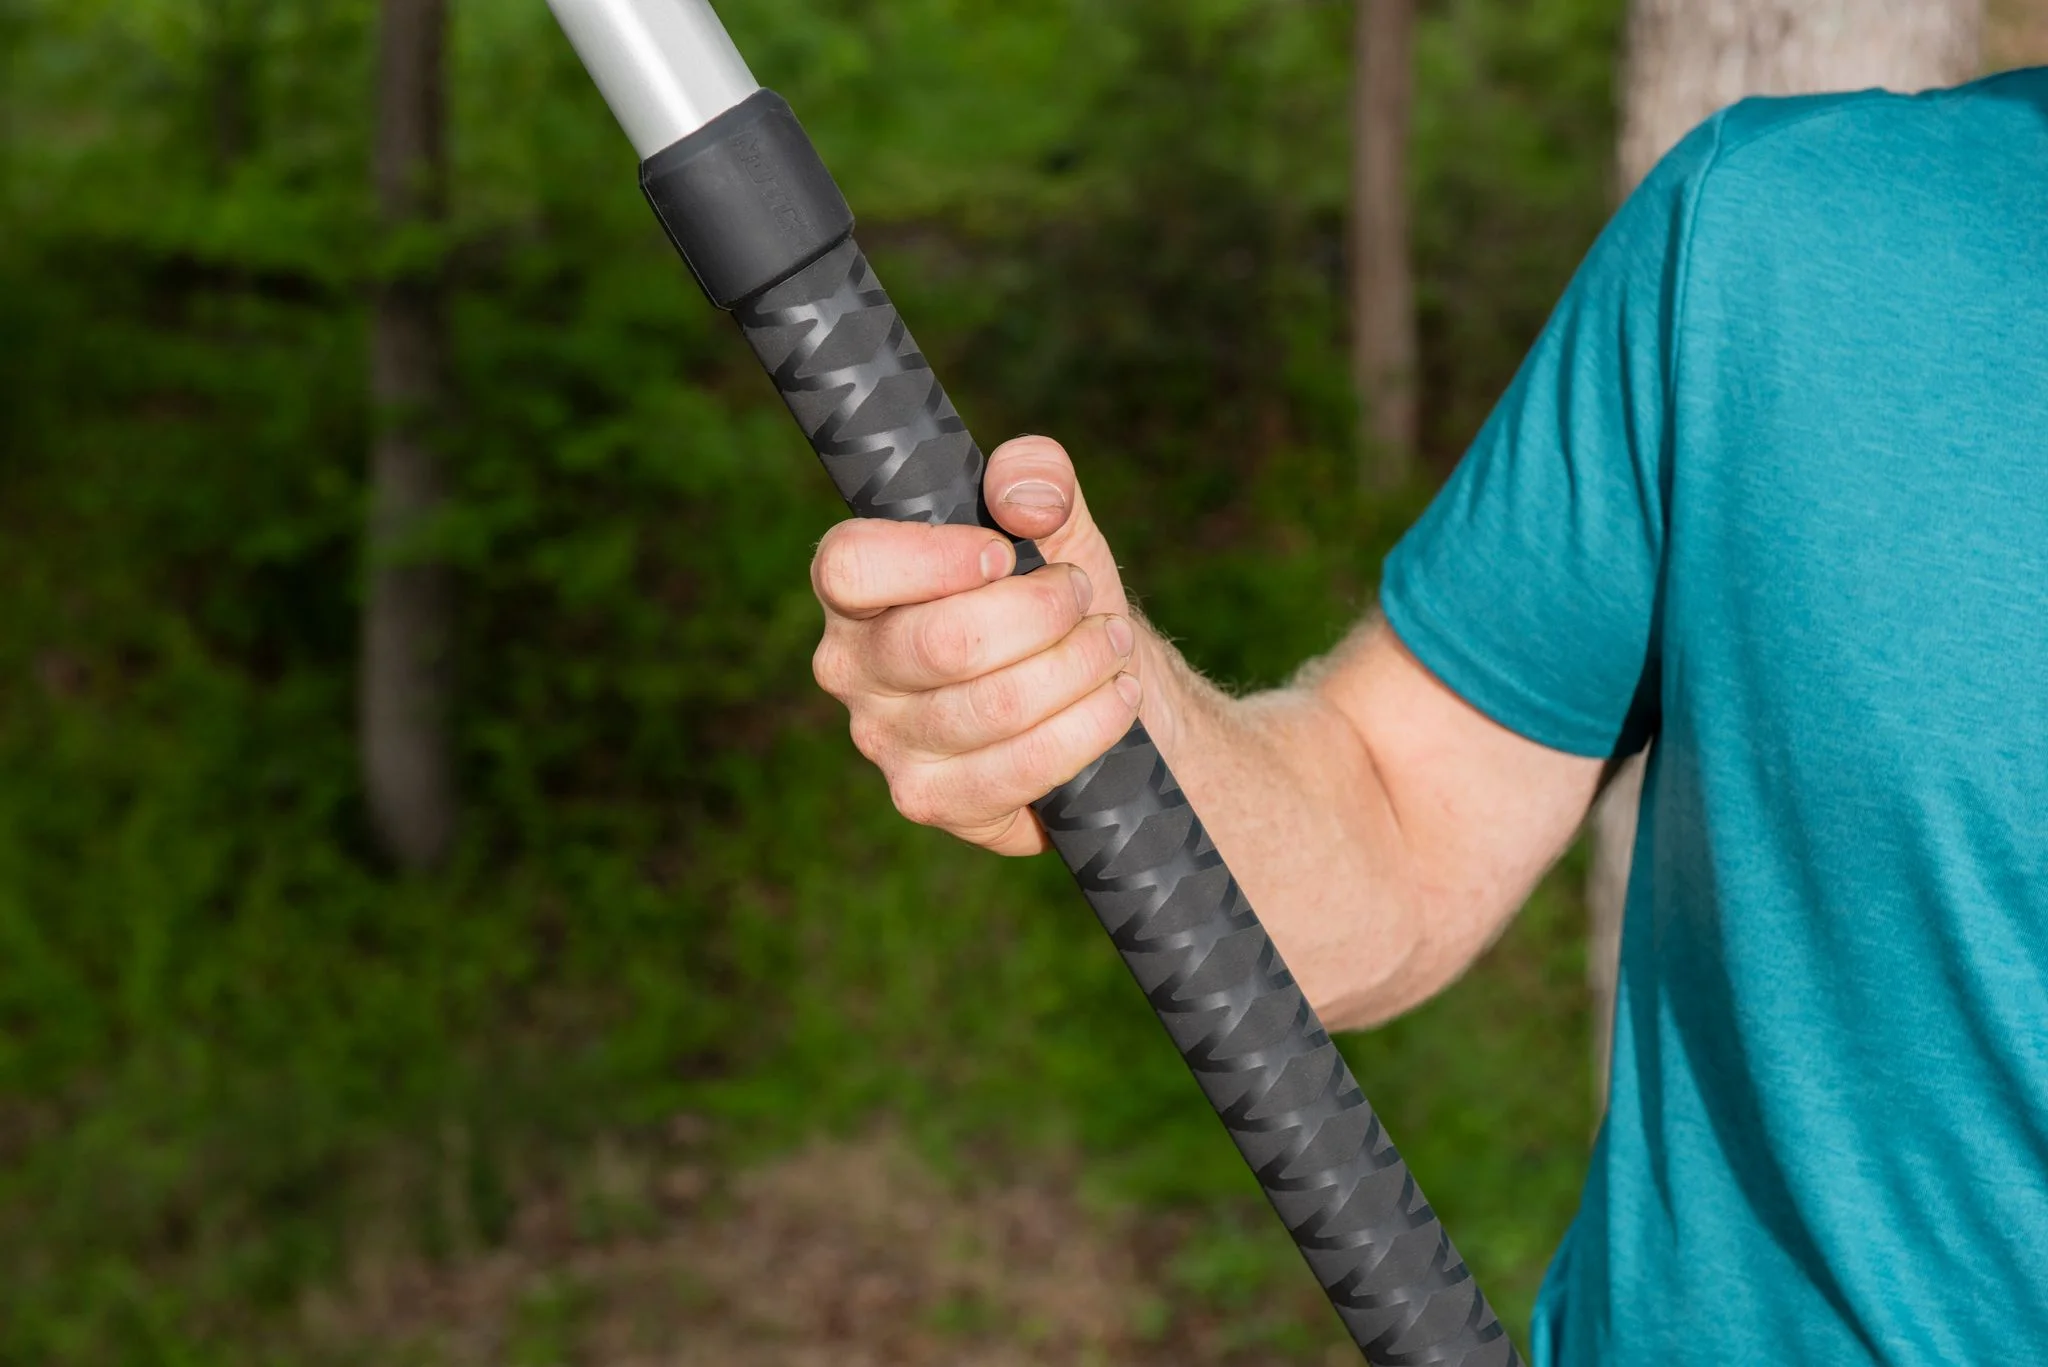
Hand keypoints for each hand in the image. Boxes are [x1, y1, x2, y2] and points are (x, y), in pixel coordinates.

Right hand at [809, 436, 1143, 854]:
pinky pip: (1022, 766)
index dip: (934, 557)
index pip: (850, 566)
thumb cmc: (1056, 601)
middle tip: (1083, 598)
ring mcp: (886, 743)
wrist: (1093, 694)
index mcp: (856, 592)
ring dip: (1079, 666)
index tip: (1004, 554)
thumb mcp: (1055, 524)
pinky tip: (1116, 698)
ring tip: (1113, 643)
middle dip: (1045, 612)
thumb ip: (1036, 477)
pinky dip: (1088, 726)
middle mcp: (851, 670)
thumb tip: (1023, 497)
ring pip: (997, 705)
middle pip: (947, 641)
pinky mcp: (931, 800)